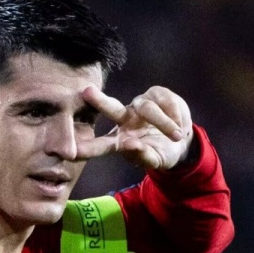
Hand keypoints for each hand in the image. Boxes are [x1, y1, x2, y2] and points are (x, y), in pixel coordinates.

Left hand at [78, 86, 193, 169]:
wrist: (182, 141)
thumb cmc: (160, 153)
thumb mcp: (154, 160)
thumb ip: (143, 156)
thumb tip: (132, 145)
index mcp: (119, 140)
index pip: (100, 145)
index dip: (88, 148)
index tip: (72, 153)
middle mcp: (125, 119)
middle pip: (111, 108)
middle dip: (99, 100)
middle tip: (86, 92)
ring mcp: (140, 104)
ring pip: (149, 110)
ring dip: (164, 124)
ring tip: (177, 136)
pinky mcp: (157, 93)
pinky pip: (166, 102)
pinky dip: (176, 117)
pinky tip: (180, 126)